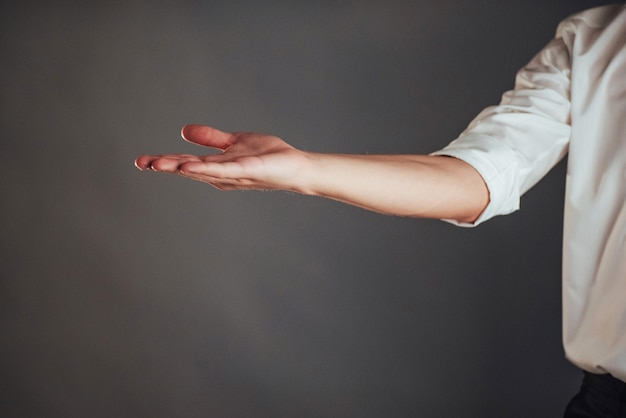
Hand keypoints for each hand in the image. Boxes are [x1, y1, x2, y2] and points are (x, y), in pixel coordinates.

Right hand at [135, 125, 312, 190]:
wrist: (294, 165)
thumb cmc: (267, 156)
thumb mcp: (233, 142)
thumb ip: (211, 138)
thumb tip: (184, 131)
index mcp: (215, 167)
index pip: (185, 162)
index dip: (164, 160)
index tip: (142, 160)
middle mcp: (219, 174)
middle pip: (188, 168)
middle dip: (165, 165)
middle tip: (141, 162)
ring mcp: (232, 174)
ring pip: (201, 170)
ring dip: (179, 166)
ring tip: (158, 163)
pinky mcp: (245, 169)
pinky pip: (222, 169)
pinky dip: (205, 168)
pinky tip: (189, 165)